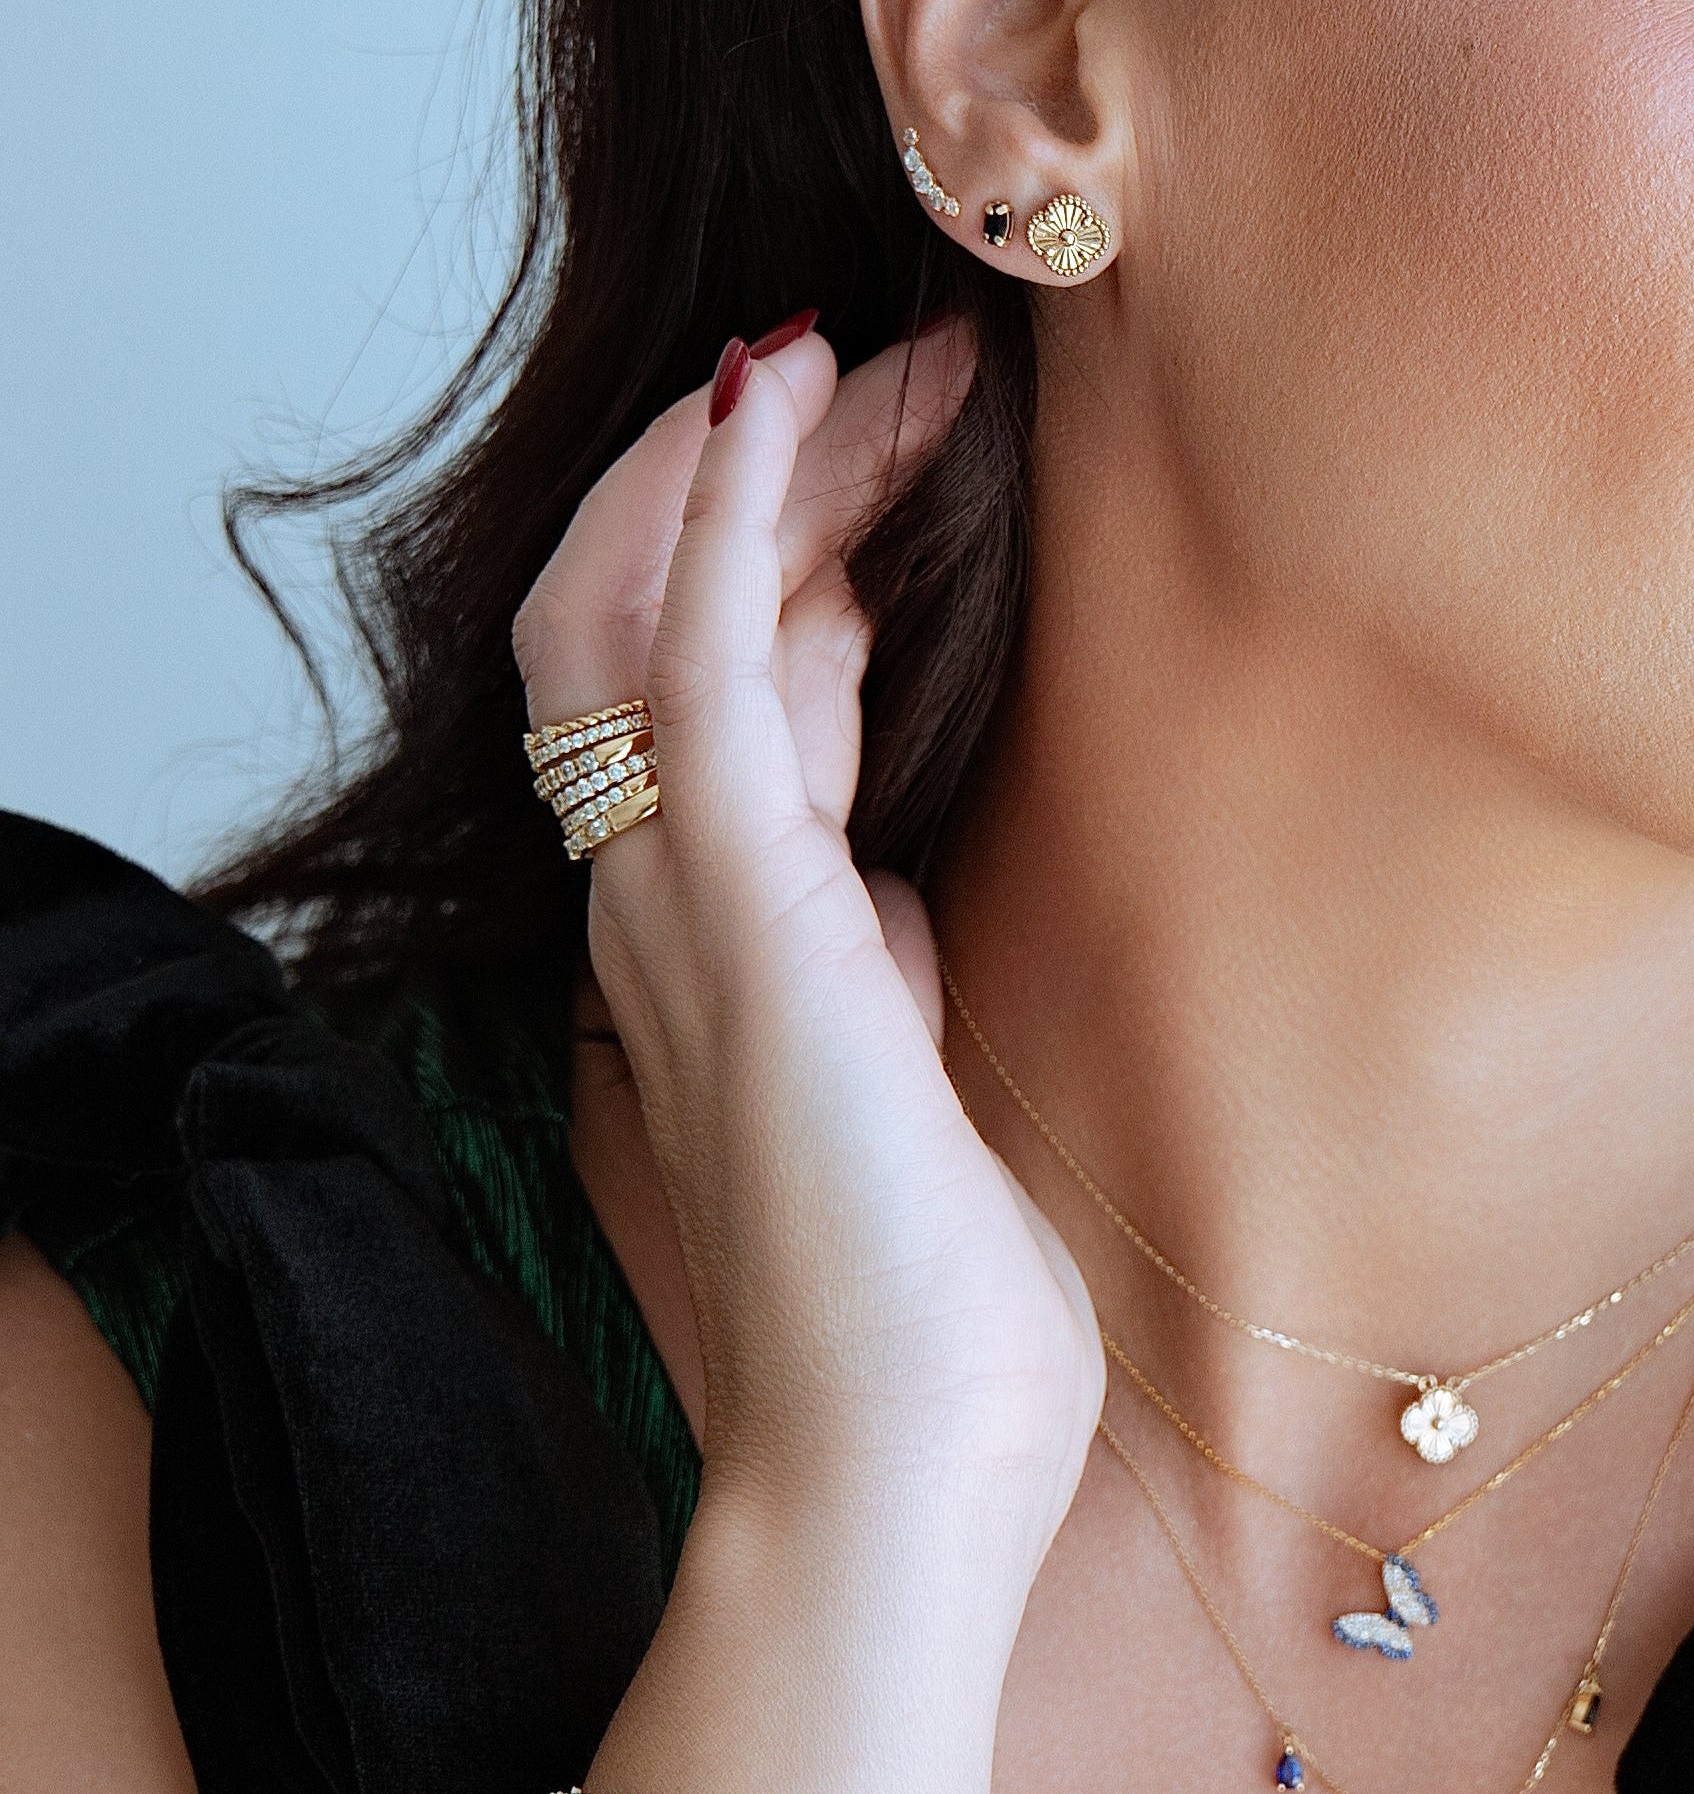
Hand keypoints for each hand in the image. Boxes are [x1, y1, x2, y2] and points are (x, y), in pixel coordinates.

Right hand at [511, 318, 1101, 1560]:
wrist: (907, 1443)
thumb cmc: (925, 1282)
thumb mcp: (902, 1067)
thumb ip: (872, 957)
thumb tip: (898, 874)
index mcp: (716, 925)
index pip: (731, 682)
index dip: (804, 545)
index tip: (902, 447)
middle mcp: (667, 889)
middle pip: (680, 608)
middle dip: (795, 473)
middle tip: (918, 363)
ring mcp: (684, 890)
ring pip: (673, 598)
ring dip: (778, 456)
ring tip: (887, 350)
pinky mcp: (738, 902)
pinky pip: (704, 654)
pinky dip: (732, 511)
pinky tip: (782, 396)